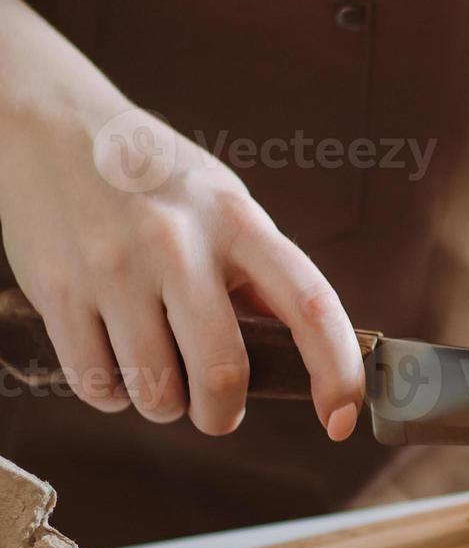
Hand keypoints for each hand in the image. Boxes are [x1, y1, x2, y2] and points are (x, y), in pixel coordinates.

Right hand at [0, 103, 363, 438]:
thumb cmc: (157, 182)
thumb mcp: (225, 206)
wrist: (48, 127)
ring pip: (155, 390)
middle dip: (223, 414)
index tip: (341, 420)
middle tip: (217, 412)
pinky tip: (115, 364)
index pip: (311, 306)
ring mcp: (113, 267)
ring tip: (159, 379)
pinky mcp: (56, 289)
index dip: (336, 373)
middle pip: (222, 371)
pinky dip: (111, 395)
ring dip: (165, 407)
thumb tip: (306, 353)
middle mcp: (178, 243)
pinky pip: (95, 383)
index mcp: (239, 222)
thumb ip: (262, 276)